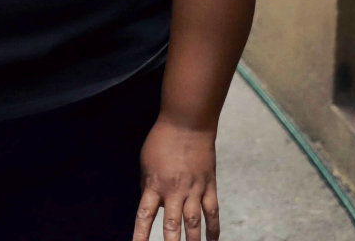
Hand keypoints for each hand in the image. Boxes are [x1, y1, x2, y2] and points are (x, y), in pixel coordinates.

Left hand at [134, 120, 219, 240]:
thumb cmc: (161, 141)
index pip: (144, 215)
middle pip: (172, 224)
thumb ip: (148, 185)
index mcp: (154, 185)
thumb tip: (152, 205)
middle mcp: (174, 191)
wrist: (187, 125)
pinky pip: (212, 212)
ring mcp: (194, 190)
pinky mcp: (209, 186)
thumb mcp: (145, 162)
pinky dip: (213, 229)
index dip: (140, 234)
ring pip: (194, 222)